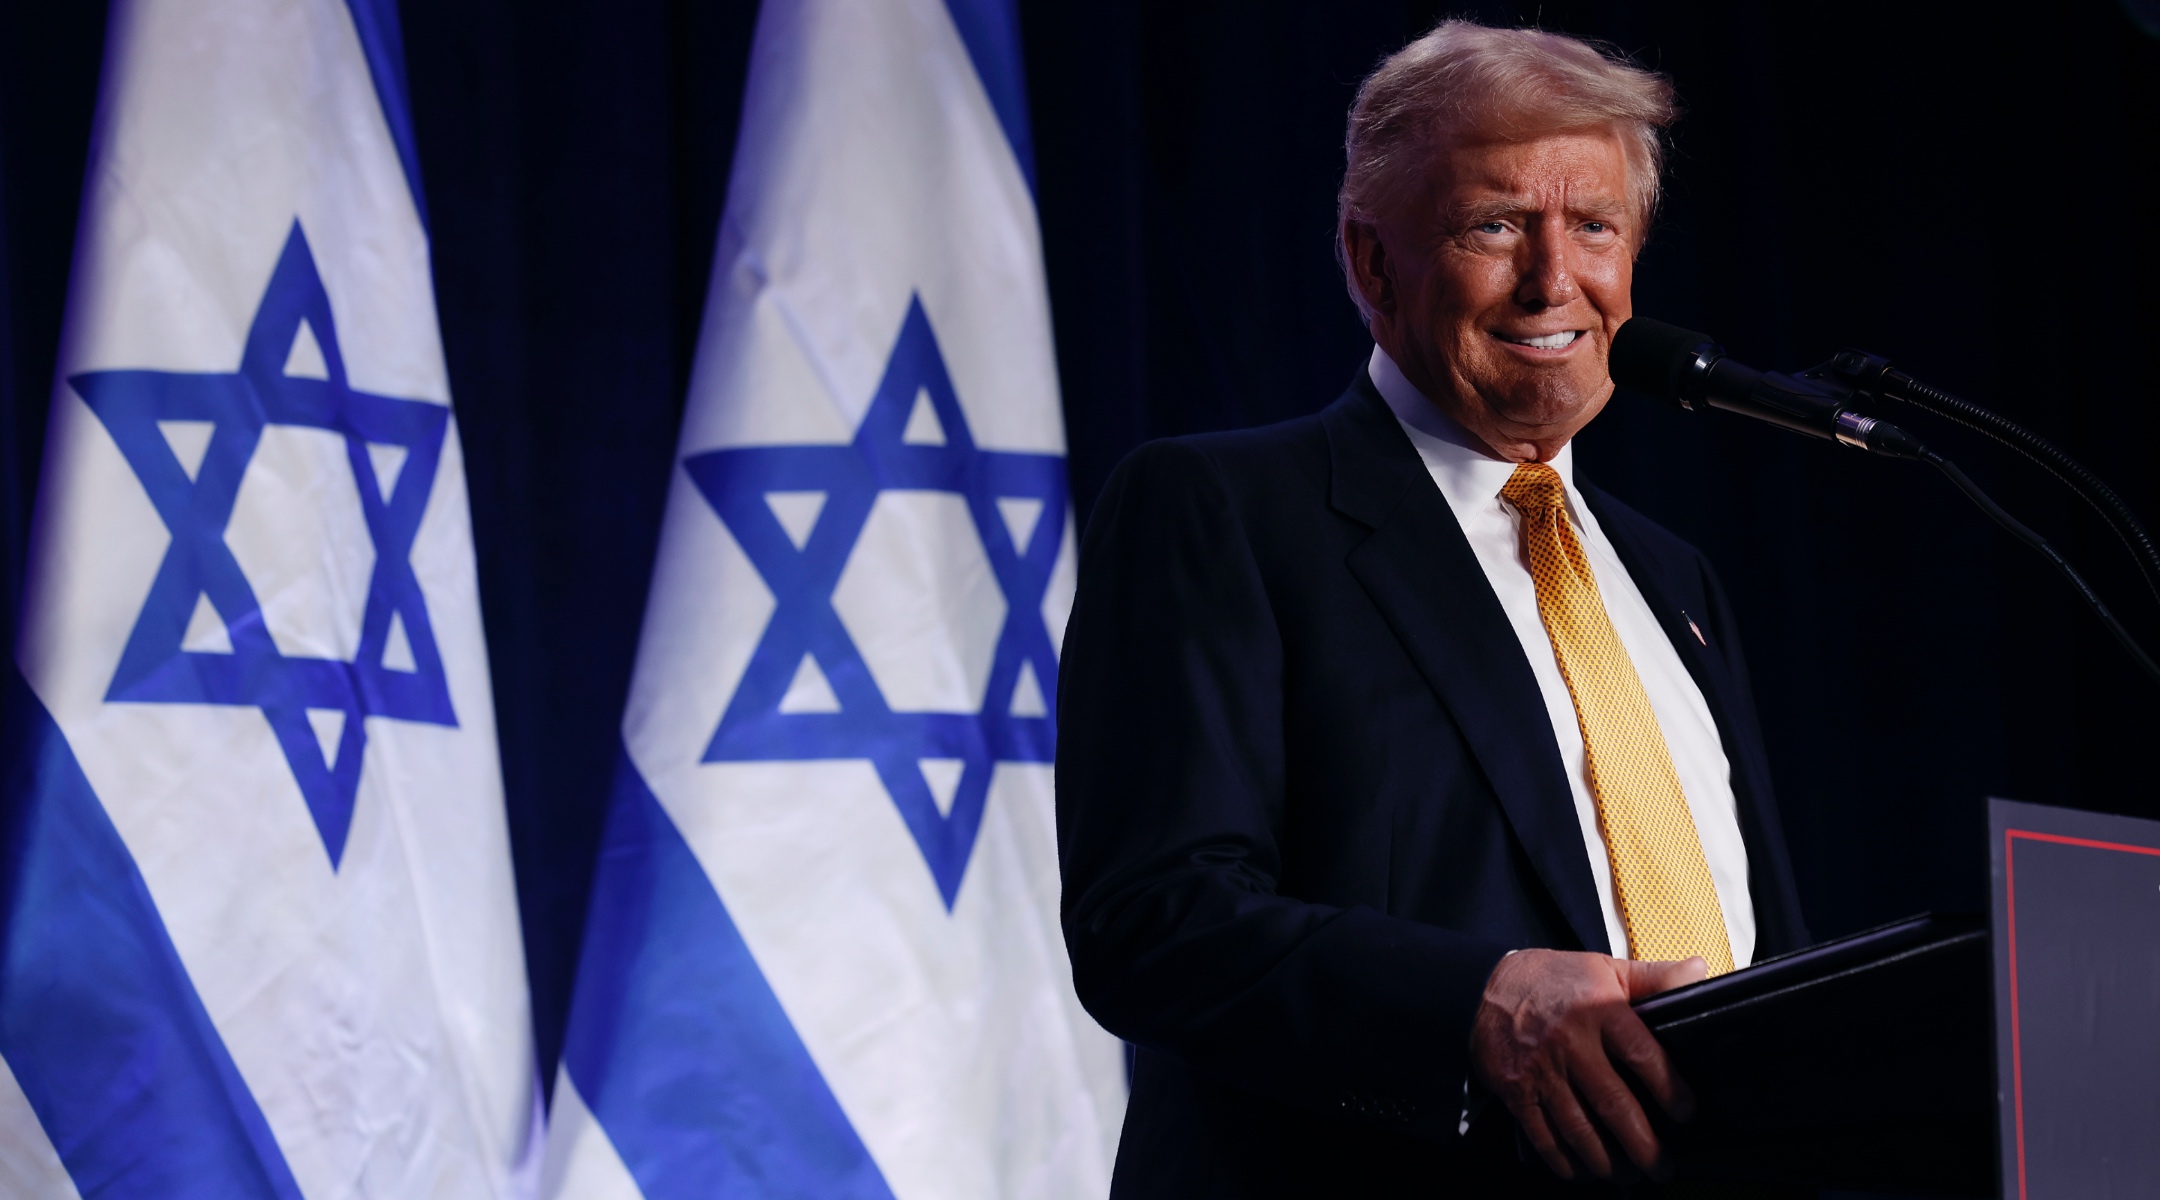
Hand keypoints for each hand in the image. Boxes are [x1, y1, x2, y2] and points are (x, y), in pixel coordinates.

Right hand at [1468, 949, 1705, 1180]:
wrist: (1487, 984)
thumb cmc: (1556, 980)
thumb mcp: (1606, 969)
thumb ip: (1654, 976)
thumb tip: (1700, 971)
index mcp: (1599, 1010)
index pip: (1644, 1056)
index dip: (1670, 1090)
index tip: (1686, 1113)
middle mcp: (1570, 1041)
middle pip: (1613, 1104)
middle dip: (1643, 1144)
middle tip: (1661, 1166)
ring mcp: (1540, 1068)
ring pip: (1578, 1127)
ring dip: (1607, 1160)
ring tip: (1628, 1173)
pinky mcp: (1515, 1088)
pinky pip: (1542, 1134)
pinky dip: (1564, 1160)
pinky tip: (1582, 1170)